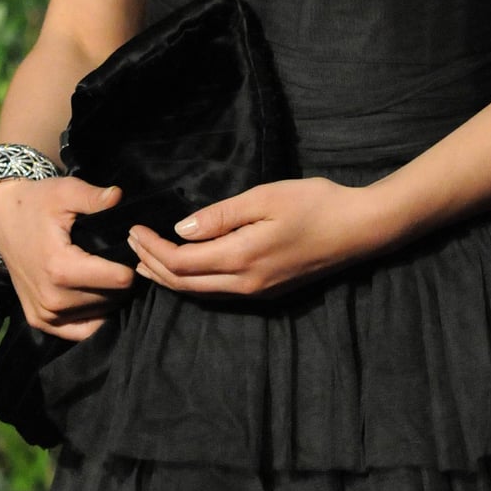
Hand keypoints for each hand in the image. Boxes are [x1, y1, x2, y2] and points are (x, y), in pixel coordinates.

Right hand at [0, 175, 135, 338]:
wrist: (3, 218)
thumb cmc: (37, 202)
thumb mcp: (65, 191)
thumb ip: (93, 197)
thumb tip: (118, 196)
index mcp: (60, 268)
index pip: (119, 281)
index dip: (132, 263)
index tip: (133, 249)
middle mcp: (52, 299)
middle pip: (112, 299)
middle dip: (123, 280)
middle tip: (123, 258)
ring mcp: (45, 314)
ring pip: (100, 315)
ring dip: (110, 298)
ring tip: (109, 272)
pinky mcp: (40, 321)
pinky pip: (81, 330)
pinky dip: (94, 315)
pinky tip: (98, 294)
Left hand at [128, 177, 378, 298]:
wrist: (359, 230)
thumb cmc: (315, 204)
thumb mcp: (266, 197)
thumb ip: (222, 215)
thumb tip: (181, 229)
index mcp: (241, 258)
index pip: (180, 262)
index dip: (151, 248)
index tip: (134, 228)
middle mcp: (245, 284)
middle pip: (184, 284)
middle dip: (152, 265)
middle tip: (131, 244)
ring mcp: (257, 292)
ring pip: (199, 292)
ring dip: (169, 277)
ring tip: (147, 260)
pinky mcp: (267, 291)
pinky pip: (218, 292)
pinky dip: (192, 280)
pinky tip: (186, 267)